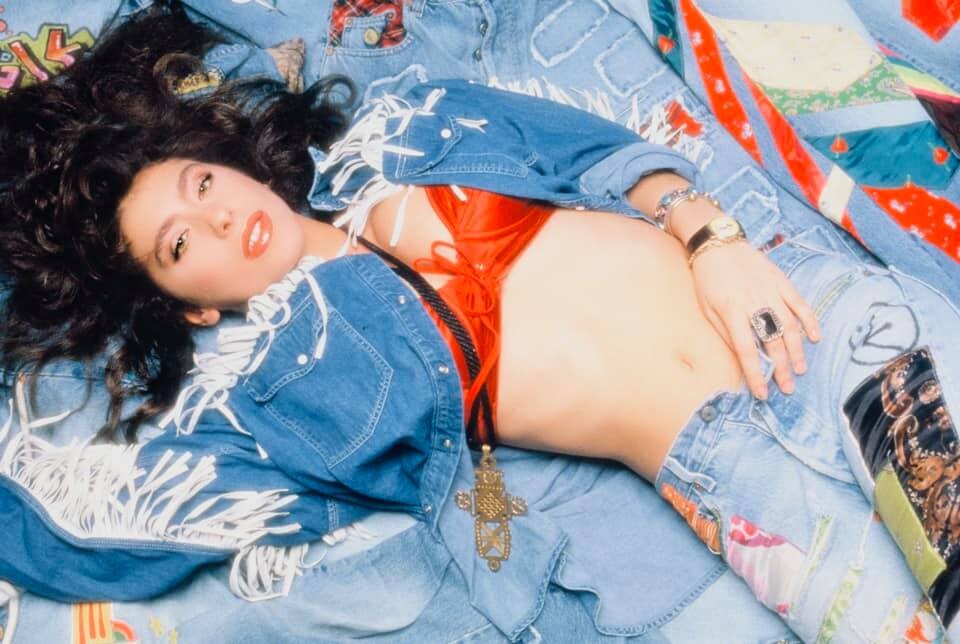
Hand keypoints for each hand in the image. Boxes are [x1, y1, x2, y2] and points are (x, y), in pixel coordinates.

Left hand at [690, 241, 820, 398]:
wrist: (718, 243)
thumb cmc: (708, 279)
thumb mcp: (707, 308)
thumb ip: (725, 332)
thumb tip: (741, 357)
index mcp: (731, 311)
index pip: (746, 350)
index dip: (755, 374)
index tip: (762, 393)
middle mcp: (754, 302)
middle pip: (772, 342)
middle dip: (781, 368)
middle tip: (787, 388)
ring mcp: (771, 291)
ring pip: (789, 326)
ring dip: (797, 350)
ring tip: (799, 369)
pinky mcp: (781, 280)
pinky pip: (800, 304)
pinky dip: (810, 321)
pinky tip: (815, 337)